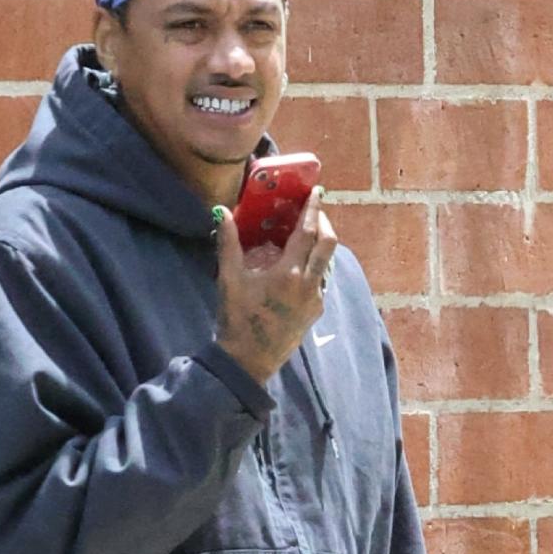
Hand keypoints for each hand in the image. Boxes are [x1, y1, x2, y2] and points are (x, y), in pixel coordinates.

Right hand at [213, 186, 337, 386]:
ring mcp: (315, 300)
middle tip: (314, 210)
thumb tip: (224, 214)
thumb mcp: (229, 280)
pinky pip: (321, 282)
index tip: (316, 191)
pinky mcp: (314, 313)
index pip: (307, 231)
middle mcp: (309, 284)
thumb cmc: (237, 320)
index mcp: (289, 273)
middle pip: (328, 244)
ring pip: (326, 263)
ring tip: (307, 236)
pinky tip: (300, 267)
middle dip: (324, 222)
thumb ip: (229, 244)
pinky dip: (315, 267)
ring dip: (320, 246)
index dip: (313, 208)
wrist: (249, 361)